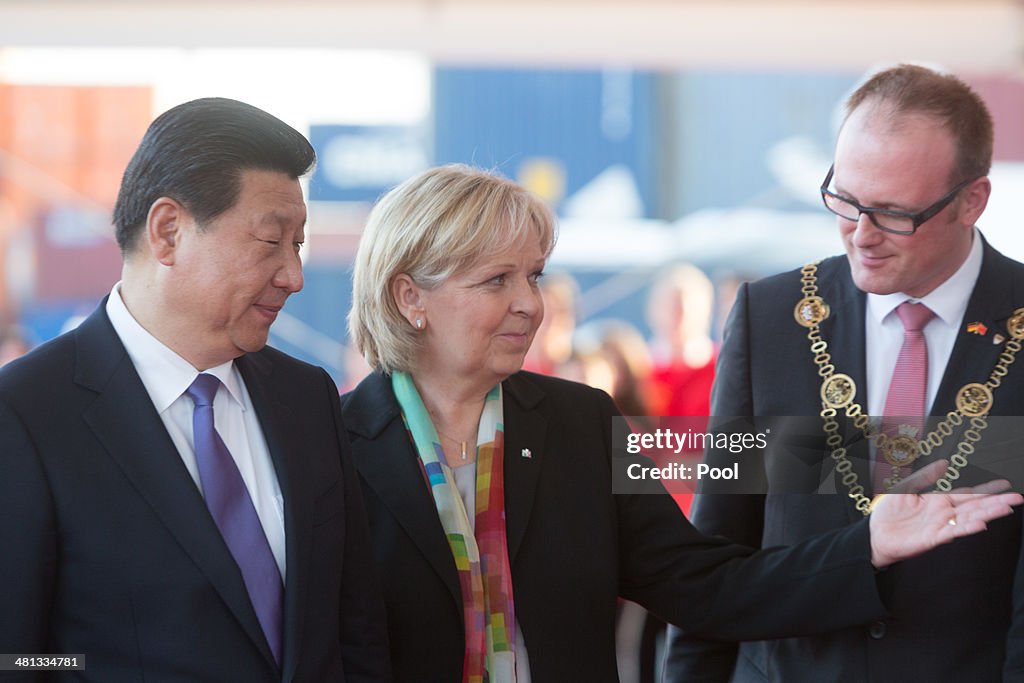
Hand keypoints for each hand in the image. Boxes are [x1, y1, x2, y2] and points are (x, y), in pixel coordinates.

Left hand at [868, 459, 1022, 567]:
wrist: (874, 534)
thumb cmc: (890, 513)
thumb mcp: (906, 488)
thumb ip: (925, 476)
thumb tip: (943, 463)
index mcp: (939, 501)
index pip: (967, 494)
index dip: (986, 490)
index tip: (1005, 485)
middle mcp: (944, 514)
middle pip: (974, 507)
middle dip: (996, 502)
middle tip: (1017, 498)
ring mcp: (940, 526)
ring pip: (968, 519)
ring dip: (987, 514)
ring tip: (1005, 509)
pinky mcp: (932, 538)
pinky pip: (952, 533)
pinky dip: (965, 529)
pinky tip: (980, 525)